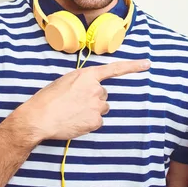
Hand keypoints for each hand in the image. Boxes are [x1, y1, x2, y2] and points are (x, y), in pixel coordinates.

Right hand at [19, 59, 150, 141]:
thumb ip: (82, 82)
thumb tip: (88, 89)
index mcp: (88, 75)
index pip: (115, 69)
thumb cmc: (48, 98)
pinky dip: (88, 121)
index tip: (147, 64)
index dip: (132, 66)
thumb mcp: (65, 81)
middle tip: (75, 102)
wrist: (40, 117)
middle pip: (103, 94)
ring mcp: (97, 106)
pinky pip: (97, 120)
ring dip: (92, 109)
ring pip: (101, 107)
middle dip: (93, 98)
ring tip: (73, 112)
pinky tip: (75, 121)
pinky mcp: (96, 121)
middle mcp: (96, 89)